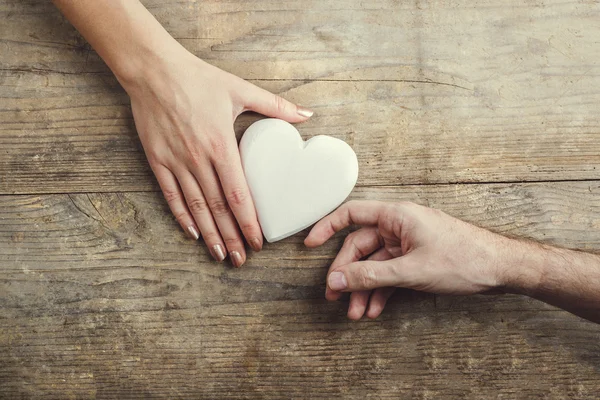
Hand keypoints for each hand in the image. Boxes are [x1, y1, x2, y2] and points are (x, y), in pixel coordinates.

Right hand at [125, 50, 312, 266]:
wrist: (153, 69)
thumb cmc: (198, 78)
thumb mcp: (240, 89)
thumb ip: (276, 106)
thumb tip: (308, 114)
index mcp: (221, 145)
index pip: (239, 194)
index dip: (249, 222)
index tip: (258, 242)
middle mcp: (198, 159)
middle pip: (218, 208)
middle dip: (232, 237)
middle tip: (241, 260)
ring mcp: (175, 162)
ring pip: (196, 207)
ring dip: (209, 234)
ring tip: (220, 255)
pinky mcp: (157, 160)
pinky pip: (170, 195)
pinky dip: (181, 217)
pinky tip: (193, 234)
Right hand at [305, 201, 509, 319]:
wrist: (501, 269)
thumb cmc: (465, 258)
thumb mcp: (411, 271)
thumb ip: (371, 276)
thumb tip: (338, 280)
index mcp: (397, 216)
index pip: (352, 214)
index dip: (327, 227)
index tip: (310, 244)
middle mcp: (399, 226)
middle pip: (360, 247)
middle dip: (348, 274)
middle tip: (336, 296)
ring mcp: (408, 243)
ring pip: (374, 264)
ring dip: (364, 288)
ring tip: (356, 312)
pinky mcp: (416, 259)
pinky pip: (389, 273)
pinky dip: (381, 290)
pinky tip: (375, 309)